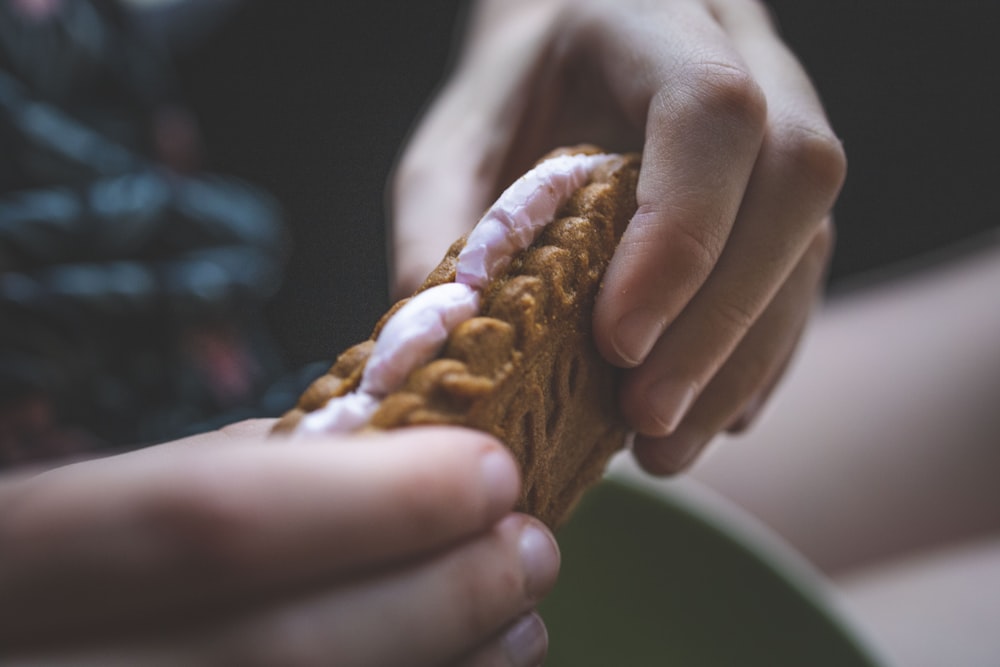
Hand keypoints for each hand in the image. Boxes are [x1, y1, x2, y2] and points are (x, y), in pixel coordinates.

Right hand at [0, 421, 557, 665]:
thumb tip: (382, 457)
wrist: (32, 653)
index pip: (212, 526)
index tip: (488, 472)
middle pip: (281, 653)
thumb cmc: (54, 573)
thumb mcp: (91, 505)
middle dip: (437, 597)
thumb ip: (215, 480)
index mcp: (13, 561)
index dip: (372, 500)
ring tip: (518, 623)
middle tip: (529, 550)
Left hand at [391, 0, 844, 473]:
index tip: (617, 341)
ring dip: (743, 359)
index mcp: (651, 21)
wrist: (565, 56)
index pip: (711, 113)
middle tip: (646, 419)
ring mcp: (784, 123)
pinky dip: (760, 357)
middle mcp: (743, 60)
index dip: (680, 234)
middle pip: (794, 178)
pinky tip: (711, 415)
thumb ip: (440, 229)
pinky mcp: (786, 195)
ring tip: (668, 446)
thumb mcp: (449, 146)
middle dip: (722, 318)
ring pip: (811, 239)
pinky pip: (805, 276)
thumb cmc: (505, 101)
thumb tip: (446, 345)